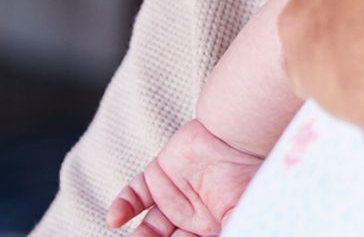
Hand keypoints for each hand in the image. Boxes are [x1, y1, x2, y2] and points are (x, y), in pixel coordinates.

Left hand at [106, 119, 265, 235]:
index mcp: (213, 228)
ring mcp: (174, 195)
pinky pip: (136, 194)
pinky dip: (123, 206)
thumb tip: (228, 236)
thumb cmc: (249, 176)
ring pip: (150, 226)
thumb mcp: (241, 215)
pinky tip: (114, 218)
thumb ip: (232, 230)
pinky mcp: (159, 174)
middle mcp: (192, 216)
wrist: (239, 135)